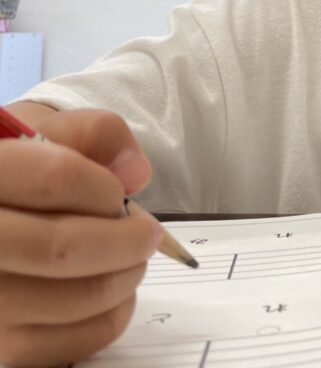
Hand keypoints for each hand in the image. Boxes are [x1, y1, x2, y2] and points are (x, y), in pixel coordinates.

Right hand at [0, 107, 162, 366]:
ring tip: (133, 260)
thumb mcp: (47, 127)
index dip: (104, 188)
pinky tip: (113, 292)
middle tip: (149, 234)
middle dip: (126, 241)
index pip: (54, 178)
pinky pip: (67, 344)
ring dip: (122, 278)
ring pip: (68, 298)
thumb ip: (96, 133)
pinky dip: (109, 318)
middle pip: (62, 248)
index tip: (122, 194)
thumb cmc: (21, 165)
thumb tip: (135, 173)